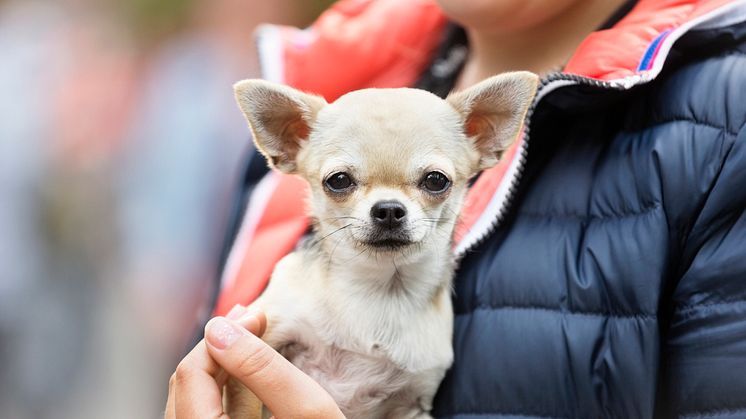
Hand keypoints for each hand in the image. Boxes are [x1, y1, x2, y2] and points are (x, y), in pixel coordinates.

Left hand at [165, 305, 343, 418]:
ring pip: (196, 402)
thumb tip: (221, 328)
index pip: (192, 375)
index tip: (256, 315)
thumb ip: (262, 369)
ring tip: (250, 335)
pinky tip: (249, 371)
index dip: (222, 336)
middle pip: (187, 386)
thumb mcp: (308, 412)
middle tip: (251, 317)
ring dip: (221, 365)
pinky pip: (210, 417)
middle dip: (218, 346)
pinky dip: (227, 390)